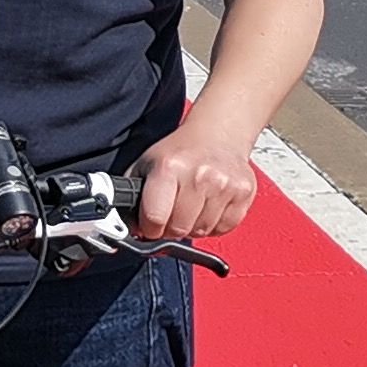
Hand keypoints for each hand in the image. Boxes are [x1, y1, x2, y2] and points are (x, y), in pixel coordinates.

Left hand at [135, 106, 260, 243]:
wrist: (218, 134)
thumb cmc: (180, 152)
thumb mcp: (147, 165)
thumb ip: (132, 195)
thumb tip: (123, 227)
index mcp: (170, 167)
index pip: (155, 219)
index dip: (149, 228)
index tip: (151, 224)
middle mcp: (199, 175)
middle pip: (179, 229)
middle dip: (171, 228)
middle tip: (171, 214)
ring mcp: (224, 185)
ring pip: (202, 231)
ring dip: (193, 226)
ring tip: (191, 205)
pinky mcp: (243, 193)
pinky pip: (224, 228)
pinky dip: (214, 224)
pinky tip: (209, 205)